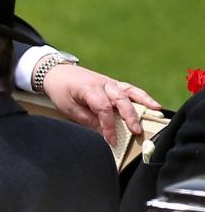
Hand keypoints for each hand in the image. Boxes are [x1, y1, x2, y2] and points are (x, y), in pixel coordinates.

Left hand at [41, 63, 160, 145]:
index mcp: (89, 89)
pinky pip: (130, 89)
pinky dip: (142, 96)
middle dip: (129, 117)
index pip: (103, 109)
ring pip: (129, 92)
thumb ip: (87, 120)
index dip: (108, 126)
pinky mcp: (113, 83)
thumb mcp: (69, 108)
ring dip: (143, 103)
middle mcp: (103, 84)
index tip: (111, 140)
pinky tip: (154, 104)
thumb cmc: (61, 90)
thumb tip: (104, 134)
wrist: (56, 71)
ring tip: (156, 112)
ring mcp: (109, 82)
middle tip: (136, 132)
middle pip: (120, 100)